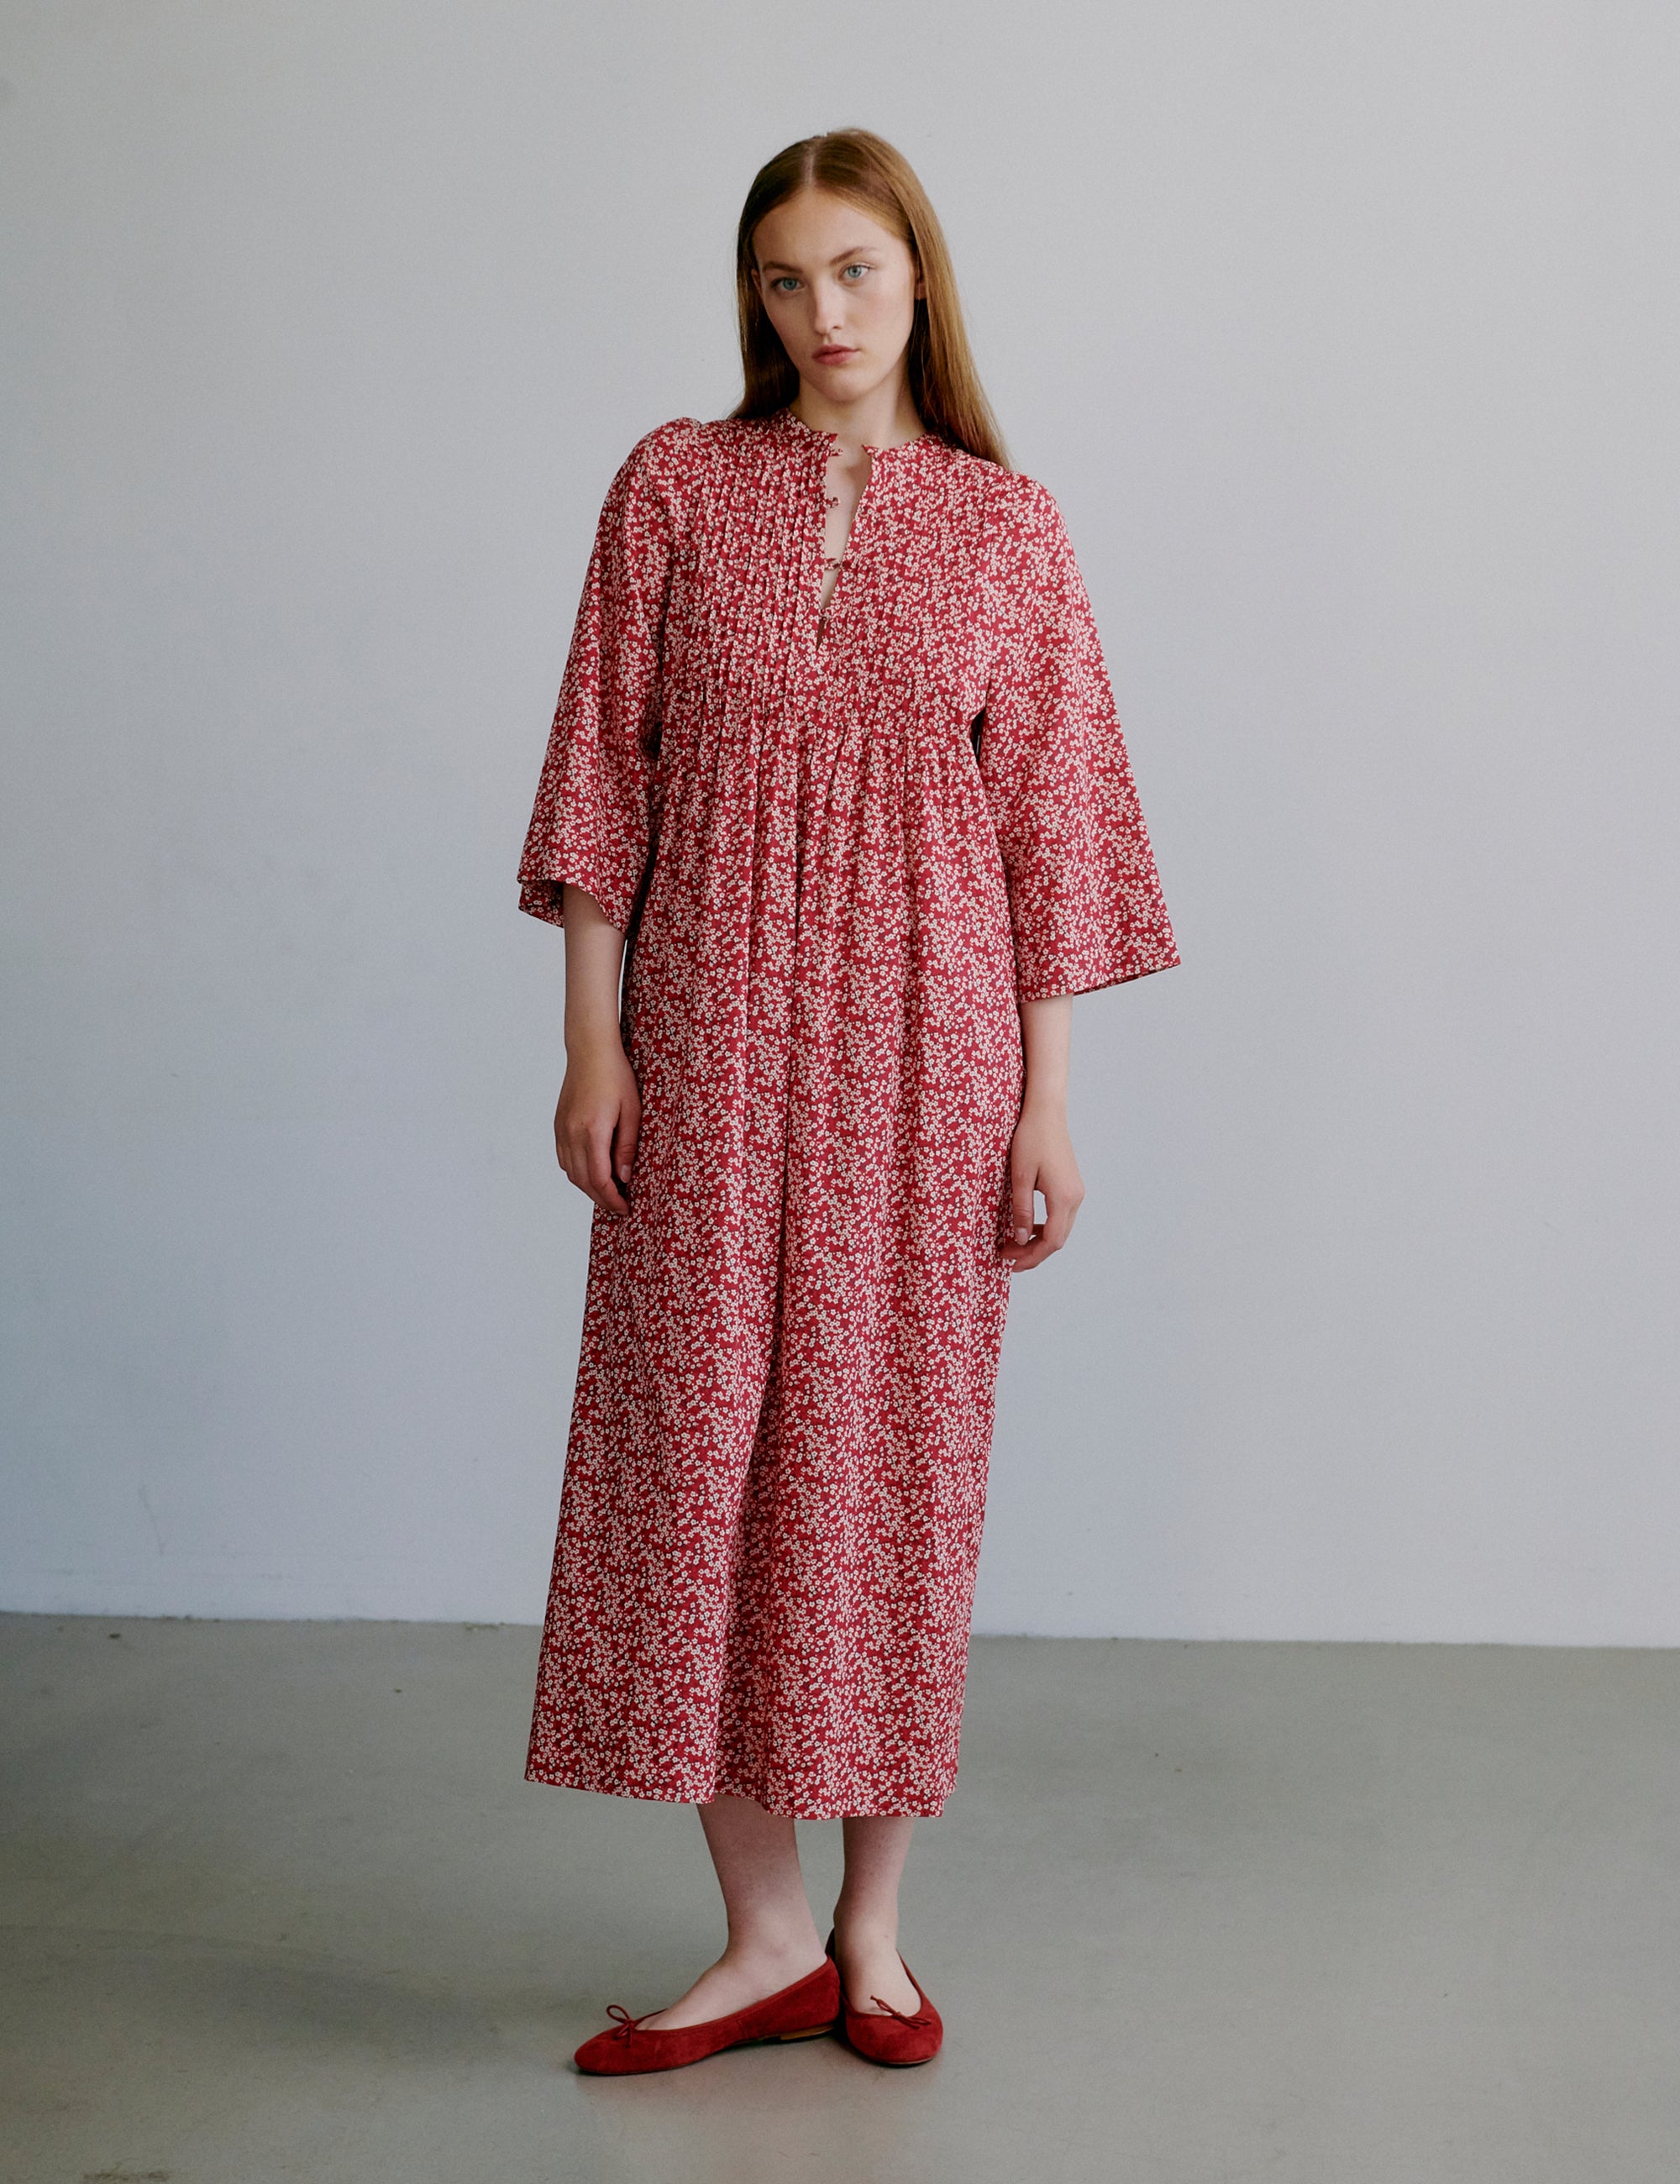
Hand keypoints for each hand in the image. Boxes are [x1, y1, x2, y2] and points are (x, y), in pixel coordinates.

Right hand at [554, 1037, 640, 1215]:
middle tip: (618, 1207)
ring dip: (588, 1187)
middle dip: (601, 1198)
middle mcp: (572, 1134)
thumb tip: (624, 1177)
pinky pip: (564, 1158)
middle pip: (582, 1181)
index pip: (599, 1179)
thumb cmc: (616, 1076)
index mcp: (592, 1132)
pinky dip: (576, 1172)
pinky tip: (591, 1172)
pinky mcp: (558, 1125)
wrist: (590, 1051)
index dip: (612, 1199)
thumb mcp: (632, 1111)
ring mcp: (562, 1130)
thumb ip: (627, 1147)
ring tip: (607, 1193)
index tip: (625, 1208)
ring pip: (570, 1172)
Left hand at [1000, 1101, 1083, 1270]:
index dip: (1031, 1256)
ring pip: (1060, 1229)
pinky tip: (1026, 1227)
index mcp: (1063, 1197)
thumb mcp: (1020, 1177)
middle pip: (1057, 1239)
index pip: (1050, 1241)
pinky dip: (1044, 1227)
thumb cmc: (1031, 1139)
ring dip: (1038, 1241)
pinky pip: (1060, 1216)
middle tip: (1007, 1257)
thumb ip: (1021, 1210)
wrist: (1046, 1113)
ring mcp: (1076, 1192)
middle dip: (1033, 1253)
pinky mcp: (1072, 1186)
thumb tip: (1019, 1239)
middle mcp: (1075, 1198)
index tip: (1010, 1263)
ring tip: (1013, 1245)